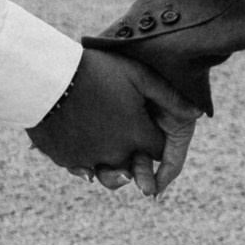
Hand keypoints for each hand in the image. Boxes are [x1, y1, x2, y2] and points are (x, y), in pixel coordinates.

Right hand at [28, 51, 200, 198]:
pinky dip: (83, 161)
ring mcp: (88, 160)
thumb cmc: (96, 71)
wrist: (46, 76)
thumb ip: (170, 97)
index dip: (155, 139)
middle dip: (135, 160)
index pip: (157, 149)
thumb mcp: (139, 76)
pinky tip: (82, 147)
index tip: (148, 128)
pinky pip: (80, 168)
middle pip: (134, 168)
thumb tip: (198, 114)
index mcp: (137, 136)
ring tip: (109, 156)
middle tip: (130, 147)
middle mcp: (116, 155)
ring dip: (110, 168)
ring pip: (106, 173)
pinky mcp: (65, 160)